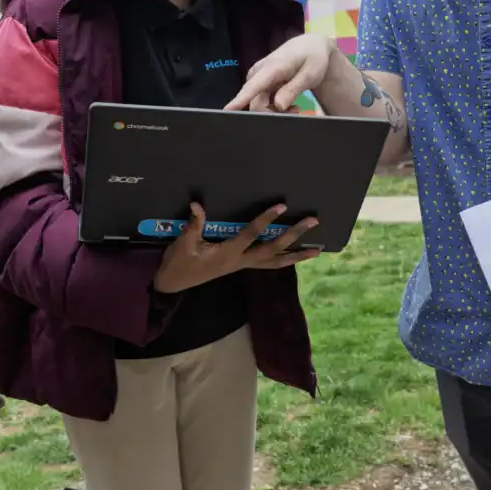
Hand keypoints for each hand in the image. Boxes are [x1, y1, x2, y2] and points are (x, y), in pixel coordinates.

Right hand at [153, 203, 320, 294]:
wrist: (173, 284)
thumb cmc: (179, 263)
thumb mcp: (183, 244)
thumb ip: (193, 225)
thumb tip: (197, 205)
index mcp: (227, 254)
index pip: (250, 234)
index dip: (265, 220)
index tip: (281, 206)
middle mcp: (240, 262)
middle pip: (273, 250)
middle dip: (294, 236)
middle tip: (312, 221)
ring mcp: (242, 266)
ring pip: (275, 262)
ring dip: (297, 255)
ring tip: (317, 250)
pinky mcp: (241, 266)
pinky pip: (269, 264)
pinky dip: (285, 260)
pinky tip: (296, 256)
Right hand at [226, 34, 334, 111]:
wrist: (311, 46)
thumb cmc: (313, 58)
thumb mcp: (310, 74)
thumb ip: (293, 89)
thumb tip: (278, 106)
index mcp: (271, 67)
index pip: (252, 87)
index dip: (239, 100)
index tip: (226, 111)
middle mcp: (258, 72)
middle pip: (255, 102)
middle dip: (272, 113)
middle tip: (296, 112)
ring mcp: (257, 77)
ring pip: (258, 103)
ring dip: (275, 111)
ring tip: (296, 107)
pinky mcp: (259, 82)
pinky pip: (260, 100)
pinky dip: (274, 107)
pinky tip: (289, 104)